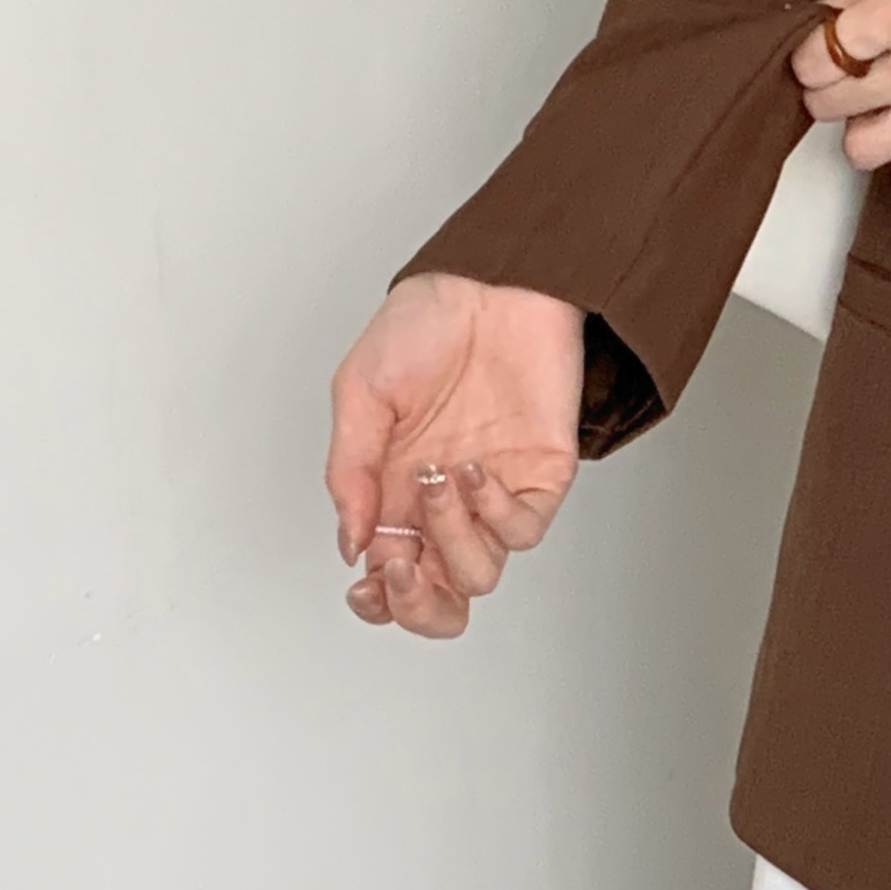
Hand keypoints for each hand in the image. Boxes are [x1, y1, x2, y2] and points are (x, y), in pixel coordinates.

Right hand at [326, 274, 583, 640]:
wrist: (492, 284)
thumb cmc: (424, 327)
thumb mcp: (360, 394)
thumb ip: (351, 473)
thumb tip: (350, 543)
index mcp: (395, 493)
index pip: (391, 577)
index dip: (380, 602)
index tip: (364, 587)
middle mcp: (444, 505)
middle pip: (442, 599)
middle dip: (418, 605)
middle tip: (400, 567)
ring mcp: (493, 496)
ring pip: (481, 574)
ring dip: (449, 540)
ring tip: (435, 479)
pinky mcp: (540, 479)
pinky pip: (523, 531)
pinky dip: (494, 513)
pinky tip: (473, 469)